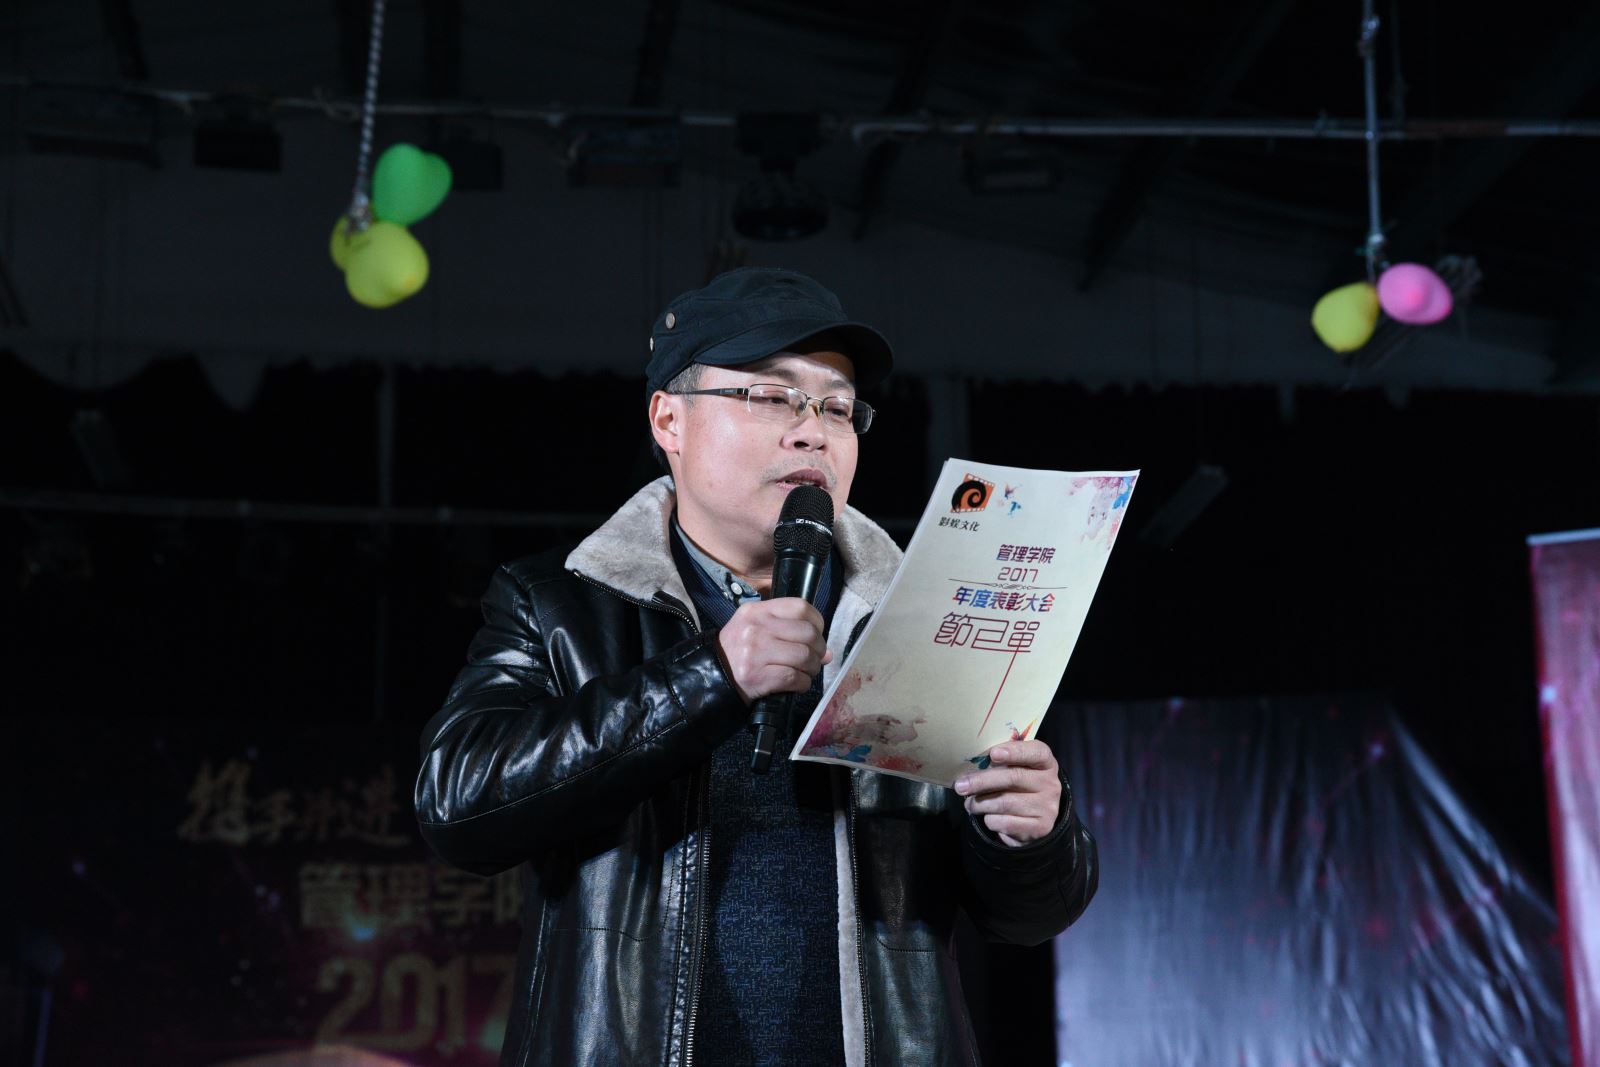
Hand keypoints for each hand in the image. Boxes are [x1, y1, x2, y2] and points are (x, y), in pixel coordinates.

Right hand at [714, 598, 832, 705]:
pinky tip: (797, 684)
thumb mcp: (756, 630)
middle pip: (808, 633)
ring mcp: (755, 652)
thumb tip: (827, 652)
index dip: (816, 622)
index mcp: (757, 611)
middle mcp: (756, 628)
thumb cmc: (738, 652)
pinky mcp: (757, 676)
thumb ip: (789, 633)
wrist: (710, 677)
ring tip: (806, 672)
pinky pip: (794, 678)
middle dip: (818, 649)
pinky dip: (802, 683)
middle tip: (814, 658)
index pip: (800, 607)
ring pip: (804, 656)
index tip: (815, 635)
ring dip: (812, 668)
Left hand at [953, 740, 1061, 846]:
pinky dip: (990, 820)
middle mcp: (1051, 784)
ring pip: (1005, 803)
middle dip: (982, 781)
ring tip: (968, 804)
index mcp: (1046, 763)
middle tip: (960, 785)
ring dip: (980, 804)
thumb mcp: (1015, 770)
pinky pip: (1006, 823)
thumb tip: (971, 765)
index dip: (1015, 751)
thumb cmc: (1018, 788)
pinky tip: (987, 817)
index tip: (993, 754)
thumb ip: (1000, 764)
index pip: (1036, 752)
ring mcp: (1047, 807)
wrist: (1034, 821)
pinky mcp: (1040, 828)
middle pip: (1014, 777)